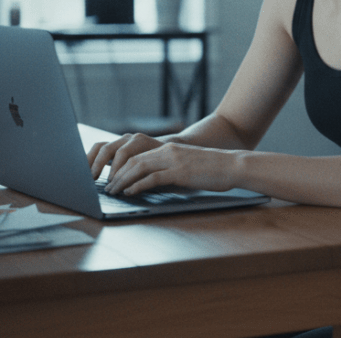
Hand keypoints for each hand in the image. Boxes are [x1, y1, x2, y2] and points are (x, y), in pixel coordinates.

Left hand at [88, 134, 237, 195]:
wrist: (233, 166)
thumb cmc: (213, 169)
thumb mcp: (187, 165)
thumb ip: (170, 169)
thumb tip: (154, 182)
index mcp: (169, 149)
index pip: (137, 156)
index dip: (121, 168)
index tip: (112, 179)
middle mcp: (168, 152)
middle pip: (133, 161)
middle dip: (116, 175)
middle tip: (106, 187)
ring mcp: (173, 161)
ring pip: (139, 168)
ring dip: (122, 180)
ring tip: (113, 191)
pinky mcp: (179, 172)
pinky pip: (153, 178)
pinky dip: (138, 185)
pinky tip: (130, 192)